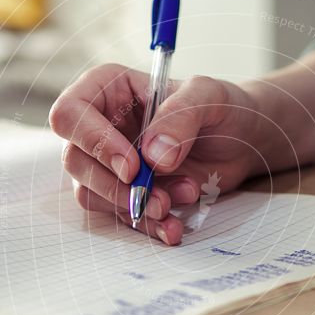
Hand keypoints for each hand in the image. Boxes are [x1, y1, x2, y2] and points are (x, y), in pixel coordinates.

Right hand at [50, 63, 262, 244]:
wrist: (244, 142)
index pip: (70, 113)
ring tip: (180, 199)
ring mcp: (110, 161)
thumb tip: (152, 156)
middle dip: (117, 186)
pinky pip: (119, 214)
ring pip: (92, 193)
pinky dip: (146, 225)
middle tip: (159, 197)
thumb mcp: (210, 97)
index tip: (133, 167)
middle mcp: (101, 124)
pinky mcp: (126, 190)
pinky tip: (174, 226)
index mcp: (108, 88)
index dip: (93, 142)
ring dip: (134, 206)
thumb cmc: (223, 107)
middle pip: (76, 160)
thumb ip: (181, 116)